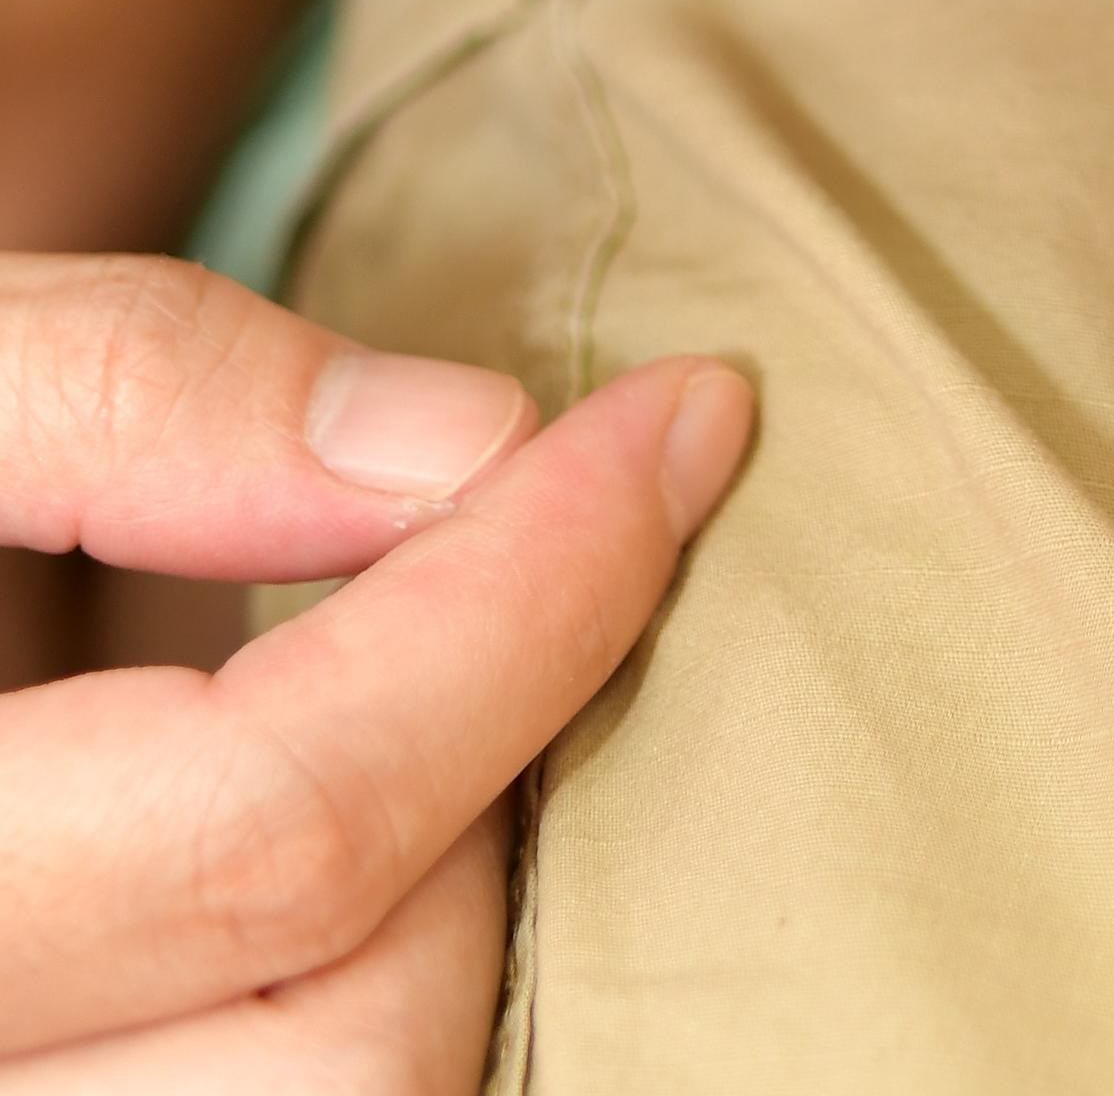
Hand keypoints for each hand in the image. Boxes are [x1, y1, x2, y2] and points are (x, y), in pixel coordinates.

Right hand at [0, 263, 746, 1071]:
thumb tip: (460, 444)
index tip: (686, 416)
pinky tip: (386, 828)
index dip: (520, 608)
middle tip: (465, 579)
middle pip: (363, 1033)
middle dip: (480, 779)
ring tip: (394, 703)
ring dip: (447, 906)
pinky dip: (401, 985)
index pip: (278, 829)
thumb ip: (123, 387)